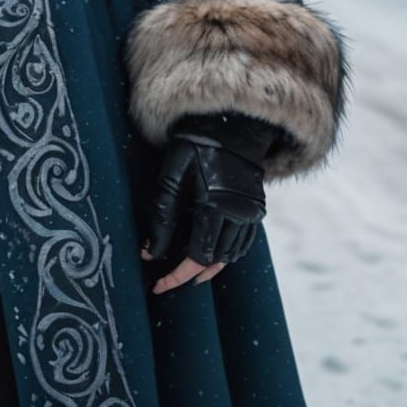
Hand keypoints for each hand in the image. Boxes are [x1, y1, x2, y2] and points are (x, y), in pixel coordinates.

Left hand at [140, 110, 276, 293]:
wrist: (230, 121)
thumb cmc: (194, 144)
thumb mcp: (172, 174)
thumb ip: (162, 214)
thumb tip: (149, 252)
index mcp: (216, 205)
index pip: (197, 256)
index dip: (176, 275)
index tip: (157, 285)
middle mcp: (239, 214)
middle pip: (215, 261)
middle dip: (189, 274)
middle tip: (166, 280)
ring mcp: (252, 212)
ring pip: (231, 255)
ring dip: (209, 267)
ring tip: (186, 272)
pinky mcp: (257, 207)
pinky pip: (244, 243)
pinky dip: (227, 254)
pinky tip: (211, 253)